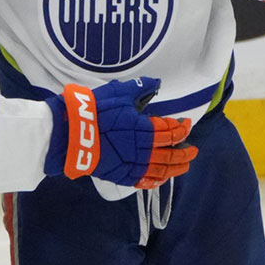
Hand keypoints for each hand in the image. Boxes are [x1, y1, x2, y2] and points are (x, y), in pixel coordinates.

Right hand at [47, 77, 197, 188]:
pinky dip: (157, 180)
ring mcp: (134, 165)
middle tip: (193, 149)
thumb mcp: (119, 92)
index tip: (186, 124)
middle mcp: (145, 150)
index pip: (172, 131)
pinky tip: (162, 178)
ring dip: (176, 168)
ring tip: (185, 165)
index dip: (182, 128)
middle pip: (171, 153)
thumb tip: (156, 84)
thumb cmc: (96, 110)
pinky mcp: (122, 175)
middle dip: (185, 151)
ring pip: (162, 170)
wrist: (72, 134)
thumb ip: (140, 88)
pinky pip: (145, 181)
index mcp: (146, 129)